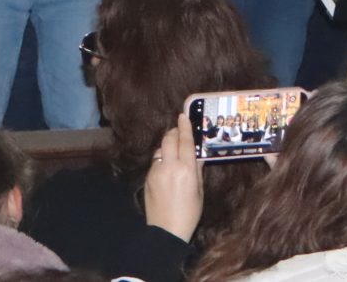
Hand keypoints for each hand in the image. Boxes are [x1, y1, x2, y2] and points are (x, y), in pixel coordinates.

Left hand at [144, 113, 204, 240]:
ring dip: (167, 146)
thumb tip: (197, 156)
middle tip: (178, 131)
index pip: (185, 141)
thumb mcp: (199, 192)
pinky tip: (166, 168)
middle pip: (169, 139)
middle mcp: (170, 167)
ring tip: (173, 151)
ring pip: (160, 149)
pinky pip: (155, 162)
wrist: (166, 231)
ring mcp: (156, 172)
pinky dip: (161, 159)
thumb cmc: (189, 213)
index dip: (185, 126)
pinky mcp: (147, 178)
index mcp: (186, 170)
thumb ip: (197, 171)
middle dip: (174, 132)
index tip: (183, 115)